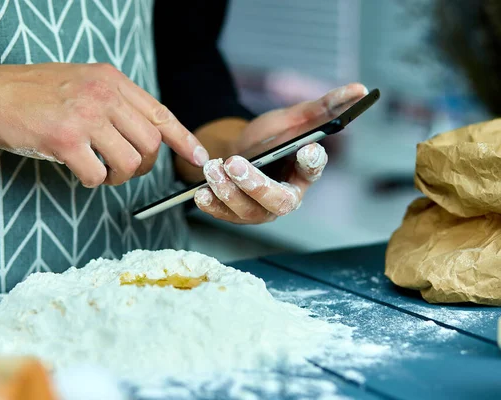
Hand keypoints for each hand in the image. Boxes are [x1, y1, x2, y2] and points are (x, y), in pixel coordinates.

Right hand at [0, 63, 207, 186]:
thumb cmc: (37, 94)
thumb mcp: (84, 83)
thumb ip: (116, 103)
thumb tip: (148, 136)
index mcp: (112, 80)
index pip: (160, 114)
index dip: (184, 139)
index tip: (199, 157)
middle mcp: (104, 94)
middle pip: (150, 144)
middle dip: (143, 166)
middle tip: (124, 170)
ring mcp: (85, 115)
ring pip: (129, 163)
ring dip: (120, 177)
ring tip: (102, 173)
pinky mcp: (65, 139)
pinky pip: (97, 175)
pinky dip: (94, 182)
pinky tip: (81, 173)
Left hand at [194, 83, 367, 223]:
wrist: (235, 151)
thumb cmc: (268, 138)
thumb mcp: (292, 117)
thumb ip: (323, 107)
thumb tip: (360, 89)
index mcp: (304, 173)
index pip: (313, 171)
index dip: (312, 162)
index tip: (308, 148)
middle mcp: (287, 197)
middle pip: (279, 201)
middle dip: (256, 185)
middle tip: (236, 165)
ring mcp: (262, 211)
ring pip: (249, 211)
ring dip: (228, 191)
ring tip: (213, 169)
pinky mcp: (238, 216)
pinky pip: (226, 216)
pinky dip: (213, 205)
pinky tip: (200, 193)